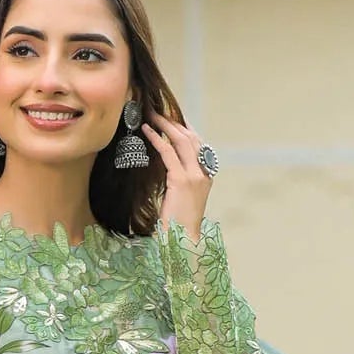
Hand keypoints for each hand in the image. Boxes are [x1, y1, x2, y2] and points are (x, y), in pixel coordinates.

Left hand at [141, 110, 213, 239]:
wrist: (183, 242)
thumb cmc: (179, 226)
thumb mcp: (182, 198)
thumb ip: (179, 180)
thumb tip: (167, 166)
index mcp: (206, 176)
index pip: (197, 144)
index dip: (184, 129)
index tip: (171, 118)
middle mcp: (203, 173)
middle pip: (191, 138)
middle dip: (174, 122)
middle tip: (158, 111)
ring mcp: (194, 176)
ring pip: (181, 141)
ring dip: (165, 125)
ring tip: (151, 116)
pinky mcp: (181, 181)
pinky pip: (168, 153)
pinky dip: (157, 139)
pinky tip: (147, 131)